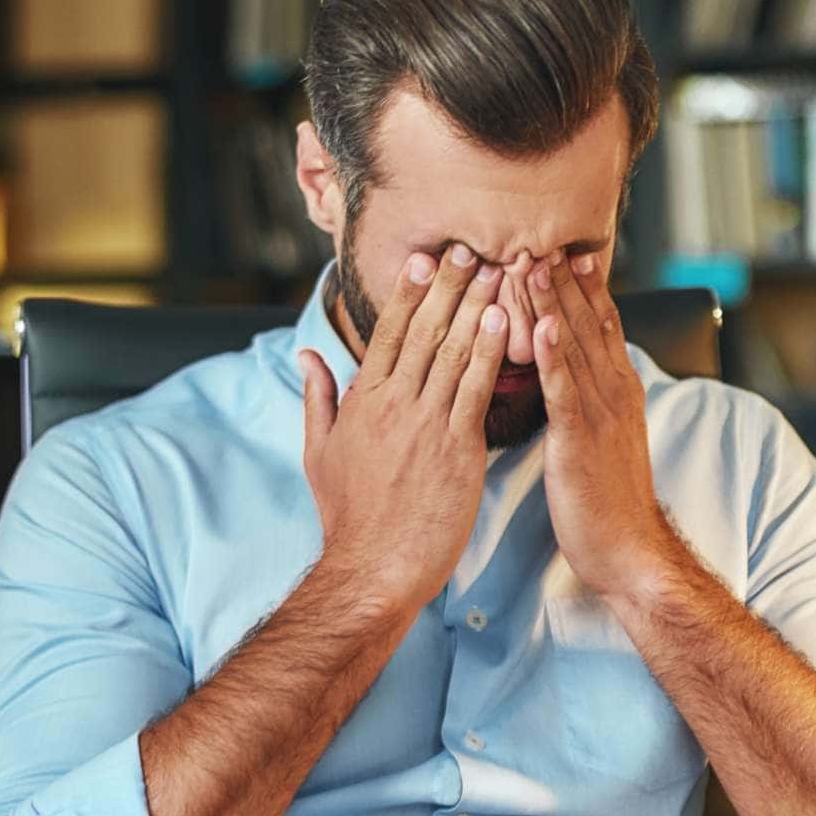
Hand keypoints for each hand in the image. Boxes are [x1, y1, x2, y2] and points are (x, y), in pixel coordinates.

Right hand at [300, 247, 506, 611]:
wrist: (374, 567)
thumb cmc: (349, 516)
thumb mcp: (319, 452)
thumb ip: (318, 397)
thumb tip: (308, 355)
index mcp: (363, 401)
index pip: (389, 333)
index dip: (409, 292)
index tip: (425, 258)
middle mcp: (394, 404)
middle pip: (425, 331)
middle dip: (449, 286)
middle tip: (470, 248)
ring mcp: (426, 425)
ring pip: (454, 352)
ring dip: (477, 308)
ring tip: (498, 272)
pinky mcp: (457, 449)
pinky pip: (476, 390)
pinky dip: (491, 354)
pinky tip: (506, 324)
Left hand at [524, 255, 678, 598]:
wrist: (630, 549)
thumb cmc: (609, 501)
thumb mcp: (605, 439)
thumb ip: (591, 401)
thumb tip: (575, 375)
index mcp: (620, 390)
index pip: (601, 324)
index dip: (582, 286)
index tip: (563, 250)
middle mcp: (615, 392)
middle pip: (586, 322)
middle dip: (562, 280)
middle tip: (538, 238)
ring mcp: (600, 413)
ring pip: (572, 346)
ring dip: (551, 302)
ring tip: (530, 263)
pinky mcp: (580, 439)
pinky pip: (563, 389)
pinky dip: (551, 354)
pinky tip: (537, 326)